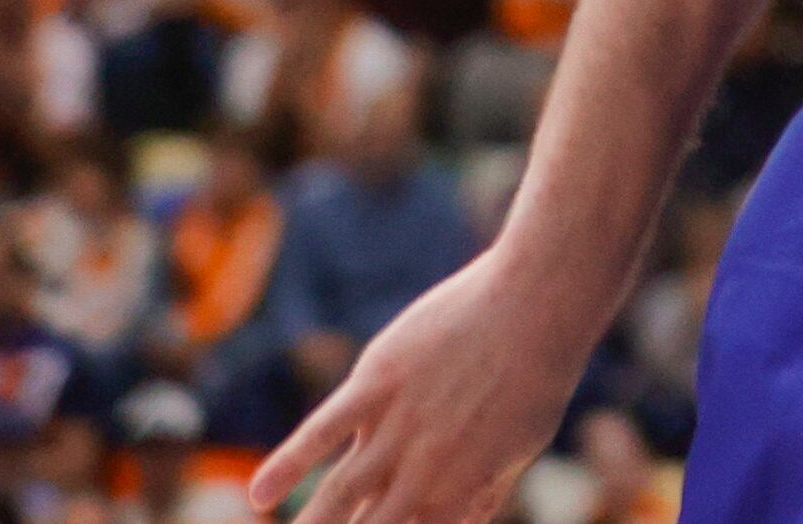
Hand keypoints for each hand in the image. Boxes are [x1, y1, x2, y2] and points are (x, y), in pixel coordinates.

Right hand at [249, 250, 590, 523]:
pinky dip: (287, 462)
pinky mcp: (378, 382)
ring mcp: (398, 426)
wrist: (542, 302)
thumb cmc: (539, 371)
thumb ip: (485, 490)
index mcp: (460, 491)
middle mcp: (424, 470)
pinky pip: (323, 429)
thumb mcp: (521, 442)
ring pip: (335, 494)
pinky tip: (260, 494)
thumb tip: (465, 521)